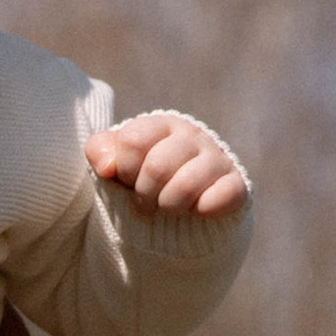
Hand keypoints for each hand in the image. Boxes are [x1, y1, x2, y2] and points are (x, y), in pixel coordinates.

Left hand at [85, 111, 247, 218]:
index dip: (122, 169)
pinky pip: (217, 199)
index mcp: (161, 124)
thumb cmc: (144, 177)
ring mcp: (216, 159)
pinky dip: (200, 211)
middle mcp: (192, 136)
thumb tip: (107, 165)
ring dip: (168, 206)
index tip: (127, 179)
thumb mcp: (116, 162)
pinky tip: (195, 211)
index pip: (132, 141)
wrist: (183, 206)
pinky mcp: (236, 185)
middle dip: (143, 194)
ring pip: (184, 187)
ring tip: (167, 207)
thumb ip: (100, 151)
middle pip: (156, 167)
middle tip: (144, 202)